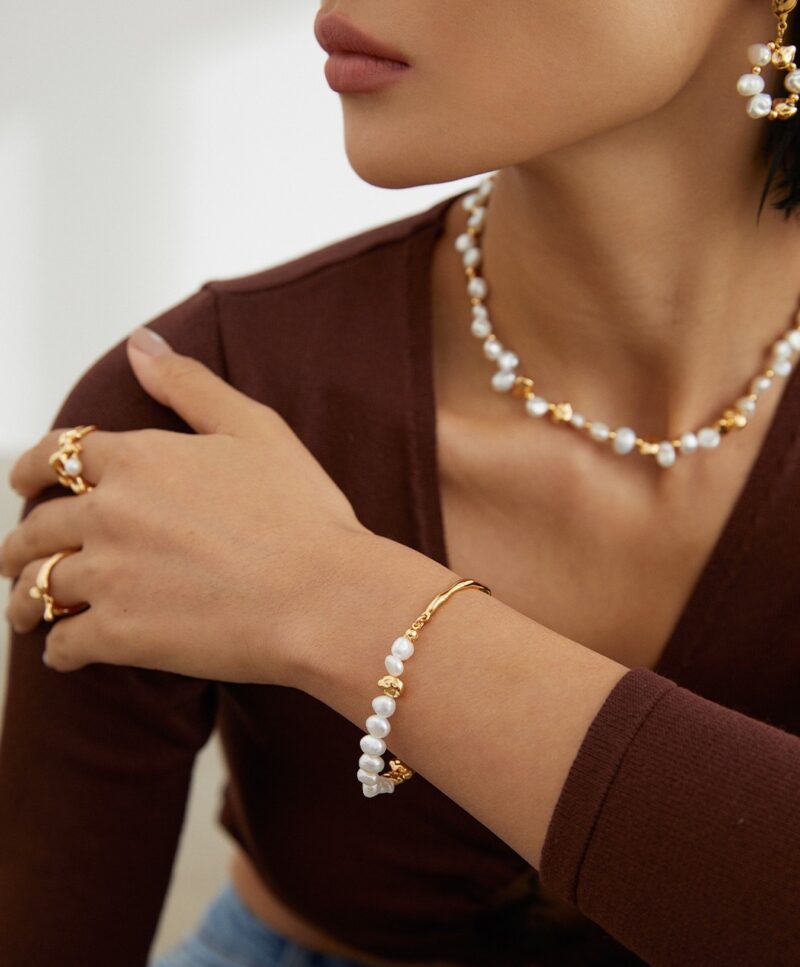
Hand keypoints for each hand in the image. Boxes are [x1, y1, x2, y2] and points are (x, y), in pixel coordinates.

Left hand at [0, 326, 372, 681]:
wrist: (322, 596)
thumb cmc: (301, 514)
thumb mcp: (253, 427)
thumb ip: (188, 382)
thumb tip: (141, 342)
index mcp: (137, 459)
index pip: (54, 456)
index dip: (31, 469)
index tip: (24, 483)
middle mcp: (108, 513)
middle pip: (36, 526)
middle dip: (20, 541)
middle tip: (18, 556)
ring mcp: (108, 576)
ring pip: (36, 587)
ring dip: (24, 597)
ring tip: (25, 609)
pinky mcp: (118, 635)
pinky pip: (62, 644)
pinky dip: (58, 649)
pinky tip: (65, 650)